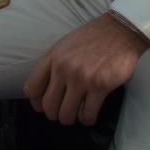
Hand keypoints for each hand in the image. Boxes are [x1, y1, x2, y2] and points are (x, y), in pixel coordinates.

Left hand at [22, 13, 149, 125]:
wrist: (118, 31)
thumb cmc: (91, 38)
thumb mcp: (64, 45)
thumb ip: (53, 64)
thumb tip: (45, 90)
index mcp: (52, 57)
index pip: (31, 88)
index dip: (37, 102)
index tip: (45, 103)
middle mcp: (63, 68)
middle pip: (48, 106)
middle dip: (55, 114)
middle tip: (63, 110)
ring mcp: (81, 78)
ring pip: (66, 115)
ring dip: (71, 118)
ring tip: (77, 111)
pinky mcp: (100, 87)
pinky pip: (87, 115)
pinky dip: (87, 118)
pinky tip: (90, 110)